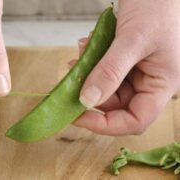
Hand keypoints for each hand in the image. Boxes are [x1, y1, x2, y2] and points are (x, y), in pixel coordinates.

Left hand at [74, 0, 179, 134]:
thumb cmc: (156, 6)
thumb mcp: (132, 40)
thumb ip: (110, 71)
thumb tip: (87, 100)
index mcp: (161, 84)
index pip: (135, 120)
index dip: (106, 124)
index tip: (78, 116)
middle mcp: (150, 82)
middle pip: (117, 104)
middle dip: (91, 94)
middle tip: (71, 79)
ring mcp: (138, 71)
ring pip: (107, 87)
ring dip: (89, 75)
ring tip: (80, 54)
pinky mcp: (127, 60)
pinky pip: (106, 70)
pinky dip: (93, 62)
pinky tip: (87, 45)